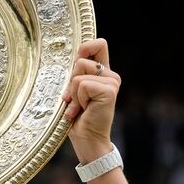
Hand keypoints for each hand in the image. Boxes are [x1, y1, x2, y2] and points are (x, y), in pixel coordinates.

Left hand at [62, 38, 120, 160]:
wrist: (87, 139)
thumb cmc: (78, 118)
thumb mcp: (74, 92)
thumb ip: (76, 74)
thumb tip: (74, 58)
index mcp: (103, 73)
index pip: (99, 44)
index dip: (85, 47)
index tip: (77, 60)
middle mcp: (111, 75)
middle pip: (82, 59)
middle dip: (71, 80)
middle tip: (75, 99)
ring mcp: (112, 82)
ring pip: (79, 74)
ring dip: (73, 94)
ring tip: (79, 107)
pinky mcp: (109, 91)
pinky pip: (82, 85)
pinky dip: (77, 100)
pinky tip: (83, 111)